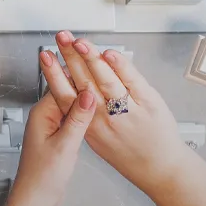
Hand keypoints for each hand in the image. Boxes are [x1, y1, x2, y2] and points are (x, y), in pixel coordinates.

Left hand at [11, 87, 96, 205]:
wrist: (35, 199)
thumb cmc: (42, 176)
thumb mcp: (64, 145)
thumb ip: (78, 119)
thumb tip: (89, 95)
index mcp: (42, 113)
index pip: (63, 84)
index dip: (81, 77)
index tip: (98, 69)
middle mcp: (45, 116)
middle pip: (68, 93)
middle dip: (86, 87)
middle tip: (107, 79)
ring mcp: (51, 126)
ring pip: (71, 106)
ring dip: (86, 102)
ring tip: (107, 94)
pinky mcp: (58, 136)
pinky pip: (72, 118)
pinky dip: (84, 116)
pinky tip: (97, 115)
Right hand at [41, 31, 192, 193]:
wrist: (159, 167)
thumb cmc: (129, 154)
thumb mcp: (98, 140)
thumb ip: (86, 115)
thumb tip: (77, 89)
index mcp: (88, 126)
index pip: (65, 95)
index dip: (54, 73)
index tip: (47, 56)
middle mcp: (104, 118)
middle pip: (82, 81)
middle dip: (70, 56)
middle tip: (61, 38)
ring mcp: (127, 111)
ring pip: (105, 79)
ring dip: (91, 57)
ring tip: (80, 42)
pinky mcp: (148, 103)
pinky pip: (132, 80)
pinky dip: (120, 66)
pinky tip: (109, 54)